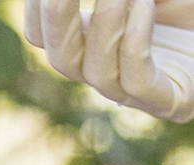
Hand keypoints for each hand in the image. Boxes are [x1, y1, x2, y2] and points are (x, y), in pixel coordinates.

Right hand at [26, 0, 193, 119]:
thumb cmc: (191, 8)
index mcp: (94, 44)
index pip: (44, 37)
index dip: (39, 10)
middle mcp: (106, 73)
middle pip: (60, 57)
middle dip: (57, 18)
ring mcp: (137, 93)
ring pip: (95, 70)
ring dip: (104, 24)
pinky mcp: (171, 101)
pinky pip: (137, 78)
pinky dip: (134, 42)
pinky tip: (143, 7)